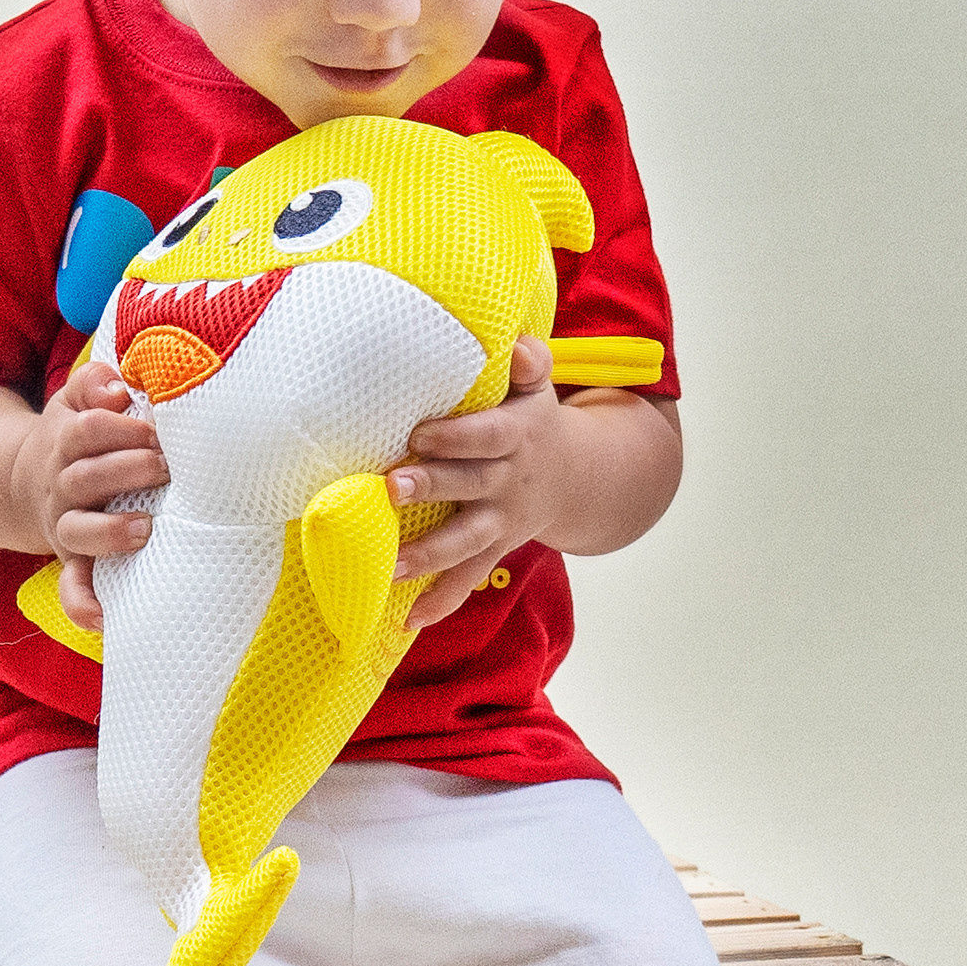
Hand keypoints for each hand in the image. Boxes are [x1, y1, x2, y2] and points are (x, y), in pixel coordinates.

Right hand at [10, 357, 167, 632]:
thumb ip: (95, 384)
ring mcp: (64, 524)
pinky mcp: (69, 558)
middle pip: (87, 476)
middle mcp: (63, 484)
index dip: (123, 426)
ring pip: (78, 530)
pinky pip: (71, 585)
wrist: (24, 480)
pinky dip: (83, 603)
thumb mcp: (74, 400)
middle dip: (127, 469)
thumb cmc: (74, 436)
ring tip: (145, 530)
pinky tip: (104, 618)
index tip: (157, 429)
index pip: (90, 429)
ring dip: (109, 533)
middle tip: (164, 466)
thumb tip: (118, 390)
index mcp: (67, 441)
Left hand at [386, 336, 571, 629]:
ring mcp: (501, 522)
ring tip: (390, 566)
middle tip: (391, 488)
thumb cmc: (534, 421)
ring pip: (466, 541)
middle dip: (431, 488)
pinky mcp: (494, 550)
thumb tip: (519, 347)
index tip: (419, 434)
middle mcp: (509, 482)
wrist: (576, 477)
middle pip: (470, 486)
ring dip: (428, 555)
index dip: (456, 437)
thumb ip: (531, 365)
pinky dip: (442, 601)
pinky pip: (468, 578)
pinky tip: (409, 618)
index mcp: (517, 436)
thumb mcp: (540, 389)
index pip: (487, 436)